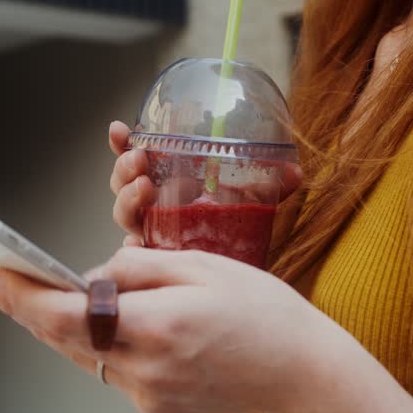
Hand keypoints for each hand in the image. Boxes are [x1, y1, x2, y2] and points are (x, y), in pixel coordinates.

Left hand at [0, 247, 339, 412]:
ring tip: (39, 297)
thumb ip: (138, 267)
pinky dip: (108, 347)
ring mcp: (150, 397)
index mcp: (158, 325)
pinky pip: (116, 373)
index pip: (67, 315)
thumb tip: (91, 276)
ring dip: (66, 328)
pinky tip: (112, 327)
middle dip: (31, 308)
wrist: (303, 371)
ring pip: (88, 357)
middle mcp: (147, 370)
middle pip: (66, 339)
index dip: (22, 296)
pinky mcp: (157, 412)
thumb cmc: (260, 310)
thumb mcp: (202, 265)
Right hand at [107, 120, 304, 246]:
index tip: (118, 129)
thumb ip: (273, 185)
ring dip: (127, 199)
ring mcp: (156, 236)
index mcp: (170, 187)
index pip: (139, 161)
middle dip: (124, 169)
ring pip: (126, 217)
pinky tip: (136, 241)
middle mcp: (157, 210)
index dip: (123, 145)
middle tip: (139, 160)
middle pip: (125, 186)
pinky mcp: (161, 262)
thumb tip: (294, 171)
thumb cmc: (243, 234)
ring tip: (142, 187)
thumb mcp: (257, 202)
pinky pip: (139, 256)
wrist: (248, 283)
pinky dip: (134, 248)